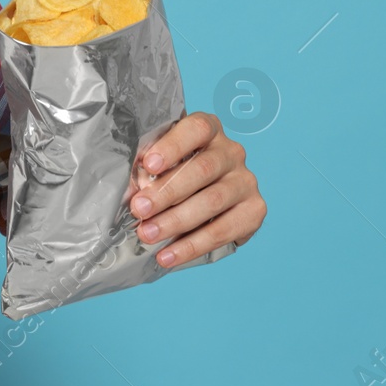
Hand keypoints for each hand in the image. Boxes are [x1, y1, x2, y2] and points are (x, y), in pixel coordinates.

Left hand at [128, 110, 265, 266]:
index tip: (148, 164)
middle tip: (138, 209)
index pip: (197, 130)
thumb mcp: (160, 163)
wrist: (204, 198)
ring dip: (175, 222)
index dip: (173, 146)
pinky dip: (192, 246)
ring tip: (147, 234)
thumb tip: (130, 190)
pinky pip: (223, 231)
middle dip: (166, 192)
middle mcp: (232, 152)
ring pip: (212, 202)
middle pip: (202, 169)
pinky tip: (168, 255)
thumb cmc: (174, 172)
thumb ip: (148, 170)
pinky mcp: (254, 210)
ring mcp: (246, 181)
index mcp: (209, 130)